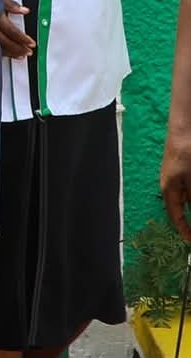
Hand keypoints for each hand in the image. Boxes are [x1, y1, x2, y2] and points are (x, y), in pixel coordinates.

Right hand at [0, 0, 34, 60]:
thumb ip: (9, 3)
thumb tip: (24, 10)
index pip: (12, 31)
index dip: (23, 39)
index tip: (31, 43)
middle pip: (5, 42)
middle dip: (18, 48)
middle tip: (28, 52)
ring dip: (9, 53)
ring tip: (19, 56)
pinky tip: (0, 54)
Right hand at [162, 128, 190, 246]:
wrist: (184, 128)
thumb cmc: (185, 152)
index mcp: (169, 189)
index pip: (175, 216)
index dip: (184, 229)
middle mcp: (171, 185)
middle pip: (182, 207)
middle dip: (189, 218)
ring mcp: (178, 177)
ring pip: (187, 197)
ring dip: (190, 204)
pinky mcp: (184, 170)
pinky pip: (188, 188)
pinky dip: (190, 194)